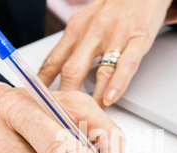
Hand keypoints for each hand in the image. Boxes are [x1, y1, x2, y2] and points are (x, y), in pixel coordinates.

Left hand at [39, 0, 172, 107]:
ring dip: (92, 99)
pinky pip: (126, 66)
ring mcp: (115, 36)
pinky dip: (117, 85)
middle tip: (62, 117)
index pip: (53, 60)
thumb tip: (55, 74)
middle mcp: (92, 32)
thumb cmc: (114, 7)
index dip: (43, 84)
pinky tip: (110, 99)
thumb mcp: (85, 20)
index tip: (38, 102)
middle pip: (72, 70)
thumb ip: (72, 46)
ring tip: (87, 117)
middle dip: (65, 96)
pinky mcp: (138, 39)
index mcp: (76, 28)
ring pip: (99, 72)